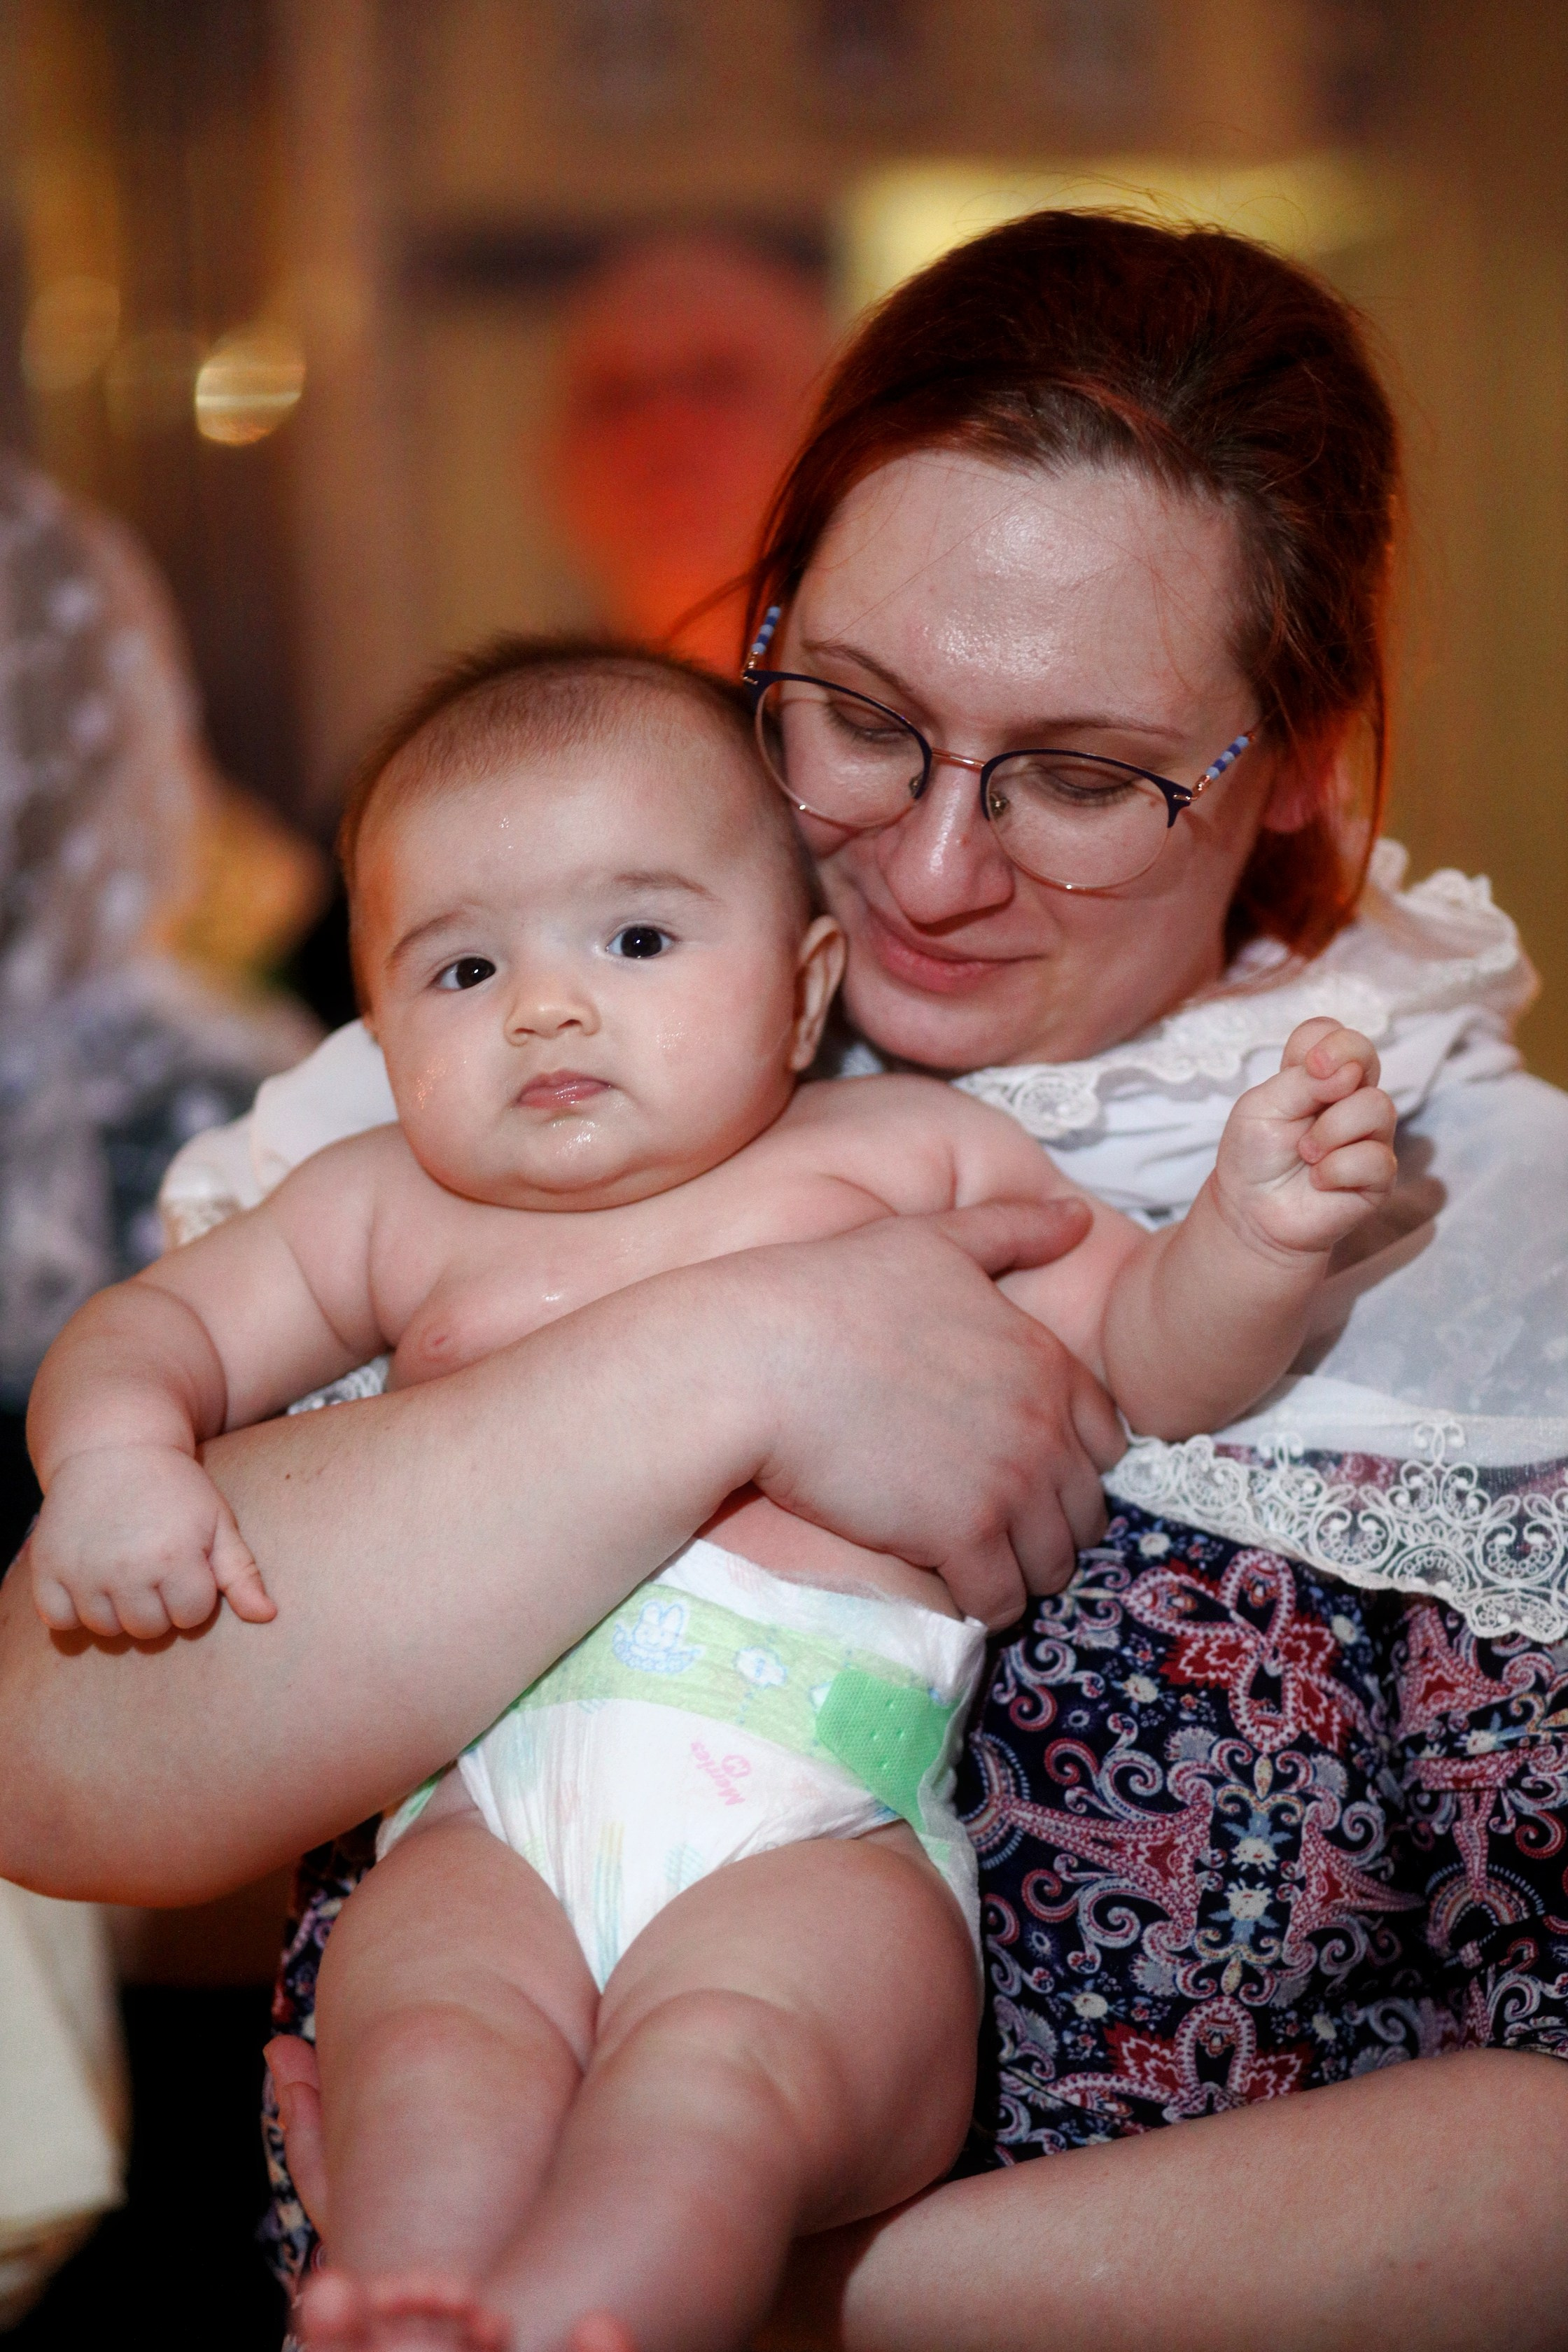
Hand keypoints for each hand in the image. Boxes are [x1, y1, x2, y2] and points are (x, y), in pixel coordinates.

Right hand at [29, 1443, 275, 1639]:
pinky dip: (72, 1609)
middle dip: (158, 1605)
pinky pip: (59, 1620)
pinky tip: (89, 1579)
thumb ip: (241, 1573)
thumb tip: (267, 1617)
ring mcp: (82, 1570)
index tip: (187, 1564)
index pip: (191, 1617)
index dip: (193, 1593)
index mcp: (174, 1557)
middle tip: (153, 1565)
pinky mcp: (46, 1567)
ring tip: (124, 1569)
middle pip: (149, 1629)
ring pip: (105, 1629)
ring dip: (117, 1608)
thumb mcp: (217, 1520)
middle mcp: (125, 1568)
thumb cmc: (176, 1486)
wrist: (113, 1445)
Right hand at [737, 1199, 1124, 1628]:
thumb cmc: (831, 1291)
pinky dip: (985, 1604)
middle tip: (997, 1527)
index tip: (1023, 1468)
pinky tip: (950, 1589)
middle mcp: (1042, 1425)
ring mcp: (1007, 1484)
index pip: (1105, 1439)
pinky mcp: (960, 1537)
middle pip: (1084, 1511)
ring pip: (1052, 1565)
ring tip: (978, 1566)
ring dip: (1022, 1571)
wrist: (757, 1359)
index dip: (1070, 1459)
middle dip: (1049, 1524)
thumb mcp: (931, 1240)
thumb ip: (1012, 1229)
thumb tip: (1078, 1215)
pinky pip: (1002, 1600)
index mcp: (1043, 1359)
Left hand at [1214, 1019, 1397, 1259]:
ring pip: (1376, 1106)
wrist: (1252, 1213)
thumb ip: (1299, 1081)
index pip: (1333, 1034)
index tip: (1306, 1066)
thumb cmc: (1254, 1156)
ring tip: (1306, 1154)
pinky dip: (1337, 1170)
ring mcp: (1369, 1134)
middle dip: (1342, 1065)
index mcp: (1316, 1076)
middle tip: (1313, 1094)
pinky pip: (1376, 1158)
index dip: (1326, 1041)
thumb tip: (1346, 1073)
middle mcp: (1349, 1098)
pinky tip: (1319, 1181)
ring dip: (1331, 1131)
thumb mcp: (1261, 1108)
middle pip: (1366, 1055)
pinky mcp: (1380, 1174)